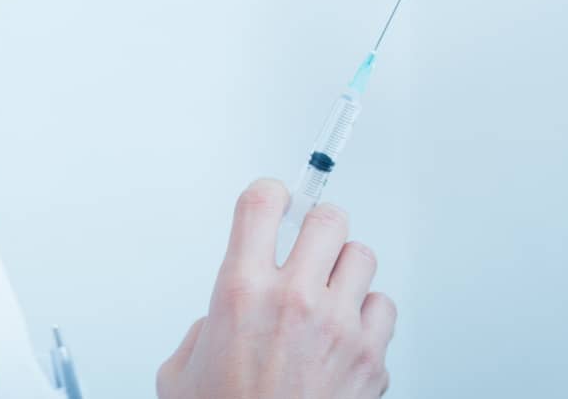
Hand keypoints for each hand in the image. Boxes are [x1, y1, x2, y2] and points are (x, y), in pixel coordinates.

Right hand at [155, 178, 395, 398]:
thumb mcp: (183, 373)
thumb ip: (204, 329)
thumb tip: (221, 319)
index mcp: (240, 292)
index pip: (263, 202)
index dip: (269, 194)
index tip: (273, 199)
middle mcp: (294, 300)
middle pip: (327, 218)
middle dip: (315, 227)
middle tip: (306, 244)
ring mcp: (340, 327)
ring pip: (362, 256)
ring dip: (345, 269)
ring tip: (329, 290)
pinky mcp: (371, 359)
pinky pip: (384, 307)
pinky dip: (369, 314)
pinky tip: (348, 330)